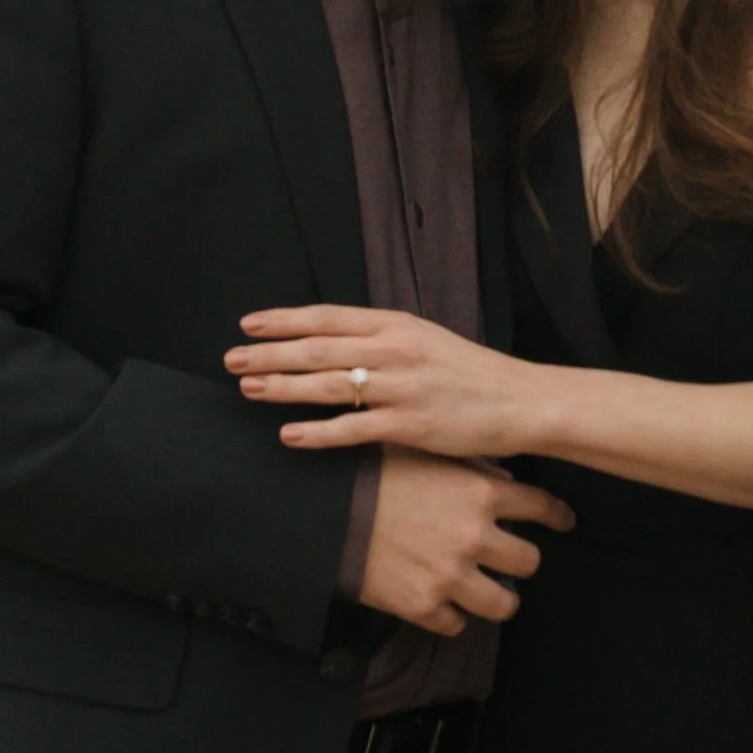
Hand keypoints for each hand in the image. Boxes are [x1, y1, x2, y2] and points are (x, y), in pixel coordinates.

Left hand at [227, 303, 549, 460]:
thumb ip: (381, 338)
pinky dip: (317, 432)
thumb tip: (333, 341)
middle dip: (269, 354)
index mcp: (395, 325)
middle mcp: (393, 350)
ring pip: (327, 385)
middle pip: (317, 349)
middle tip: (232, 359)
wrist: (520, 401)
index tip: (249, 324)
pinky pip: (352, 429)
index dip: (284, 320)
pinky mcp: (409, 425)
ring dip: (282, 388)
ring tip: (249, 389)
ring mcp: (400, 387)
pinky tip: (289, 435)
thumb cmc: (470, 373)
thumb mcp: (424, 339)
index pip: (326, 317)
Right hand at [354, 446, 575, 634]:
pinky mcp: (424, 606)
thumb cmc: (372, 474)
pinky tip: (441, 602)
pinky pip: (456, 624)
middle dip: (521, 561)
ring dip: (498, 599)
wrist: (323, 511)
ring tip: (488, 593)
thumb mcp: (426, 455)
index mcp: (479, 494)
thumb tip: (504, 481)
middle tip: (509, 560)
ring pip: (503, 604)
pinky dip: (450, 615)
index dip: (557, 516)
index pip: (541, 507)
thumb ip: (470, 469)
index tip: (564, 522)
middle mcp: (473, 537)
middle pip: (529, 562)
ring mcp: (450, 575)